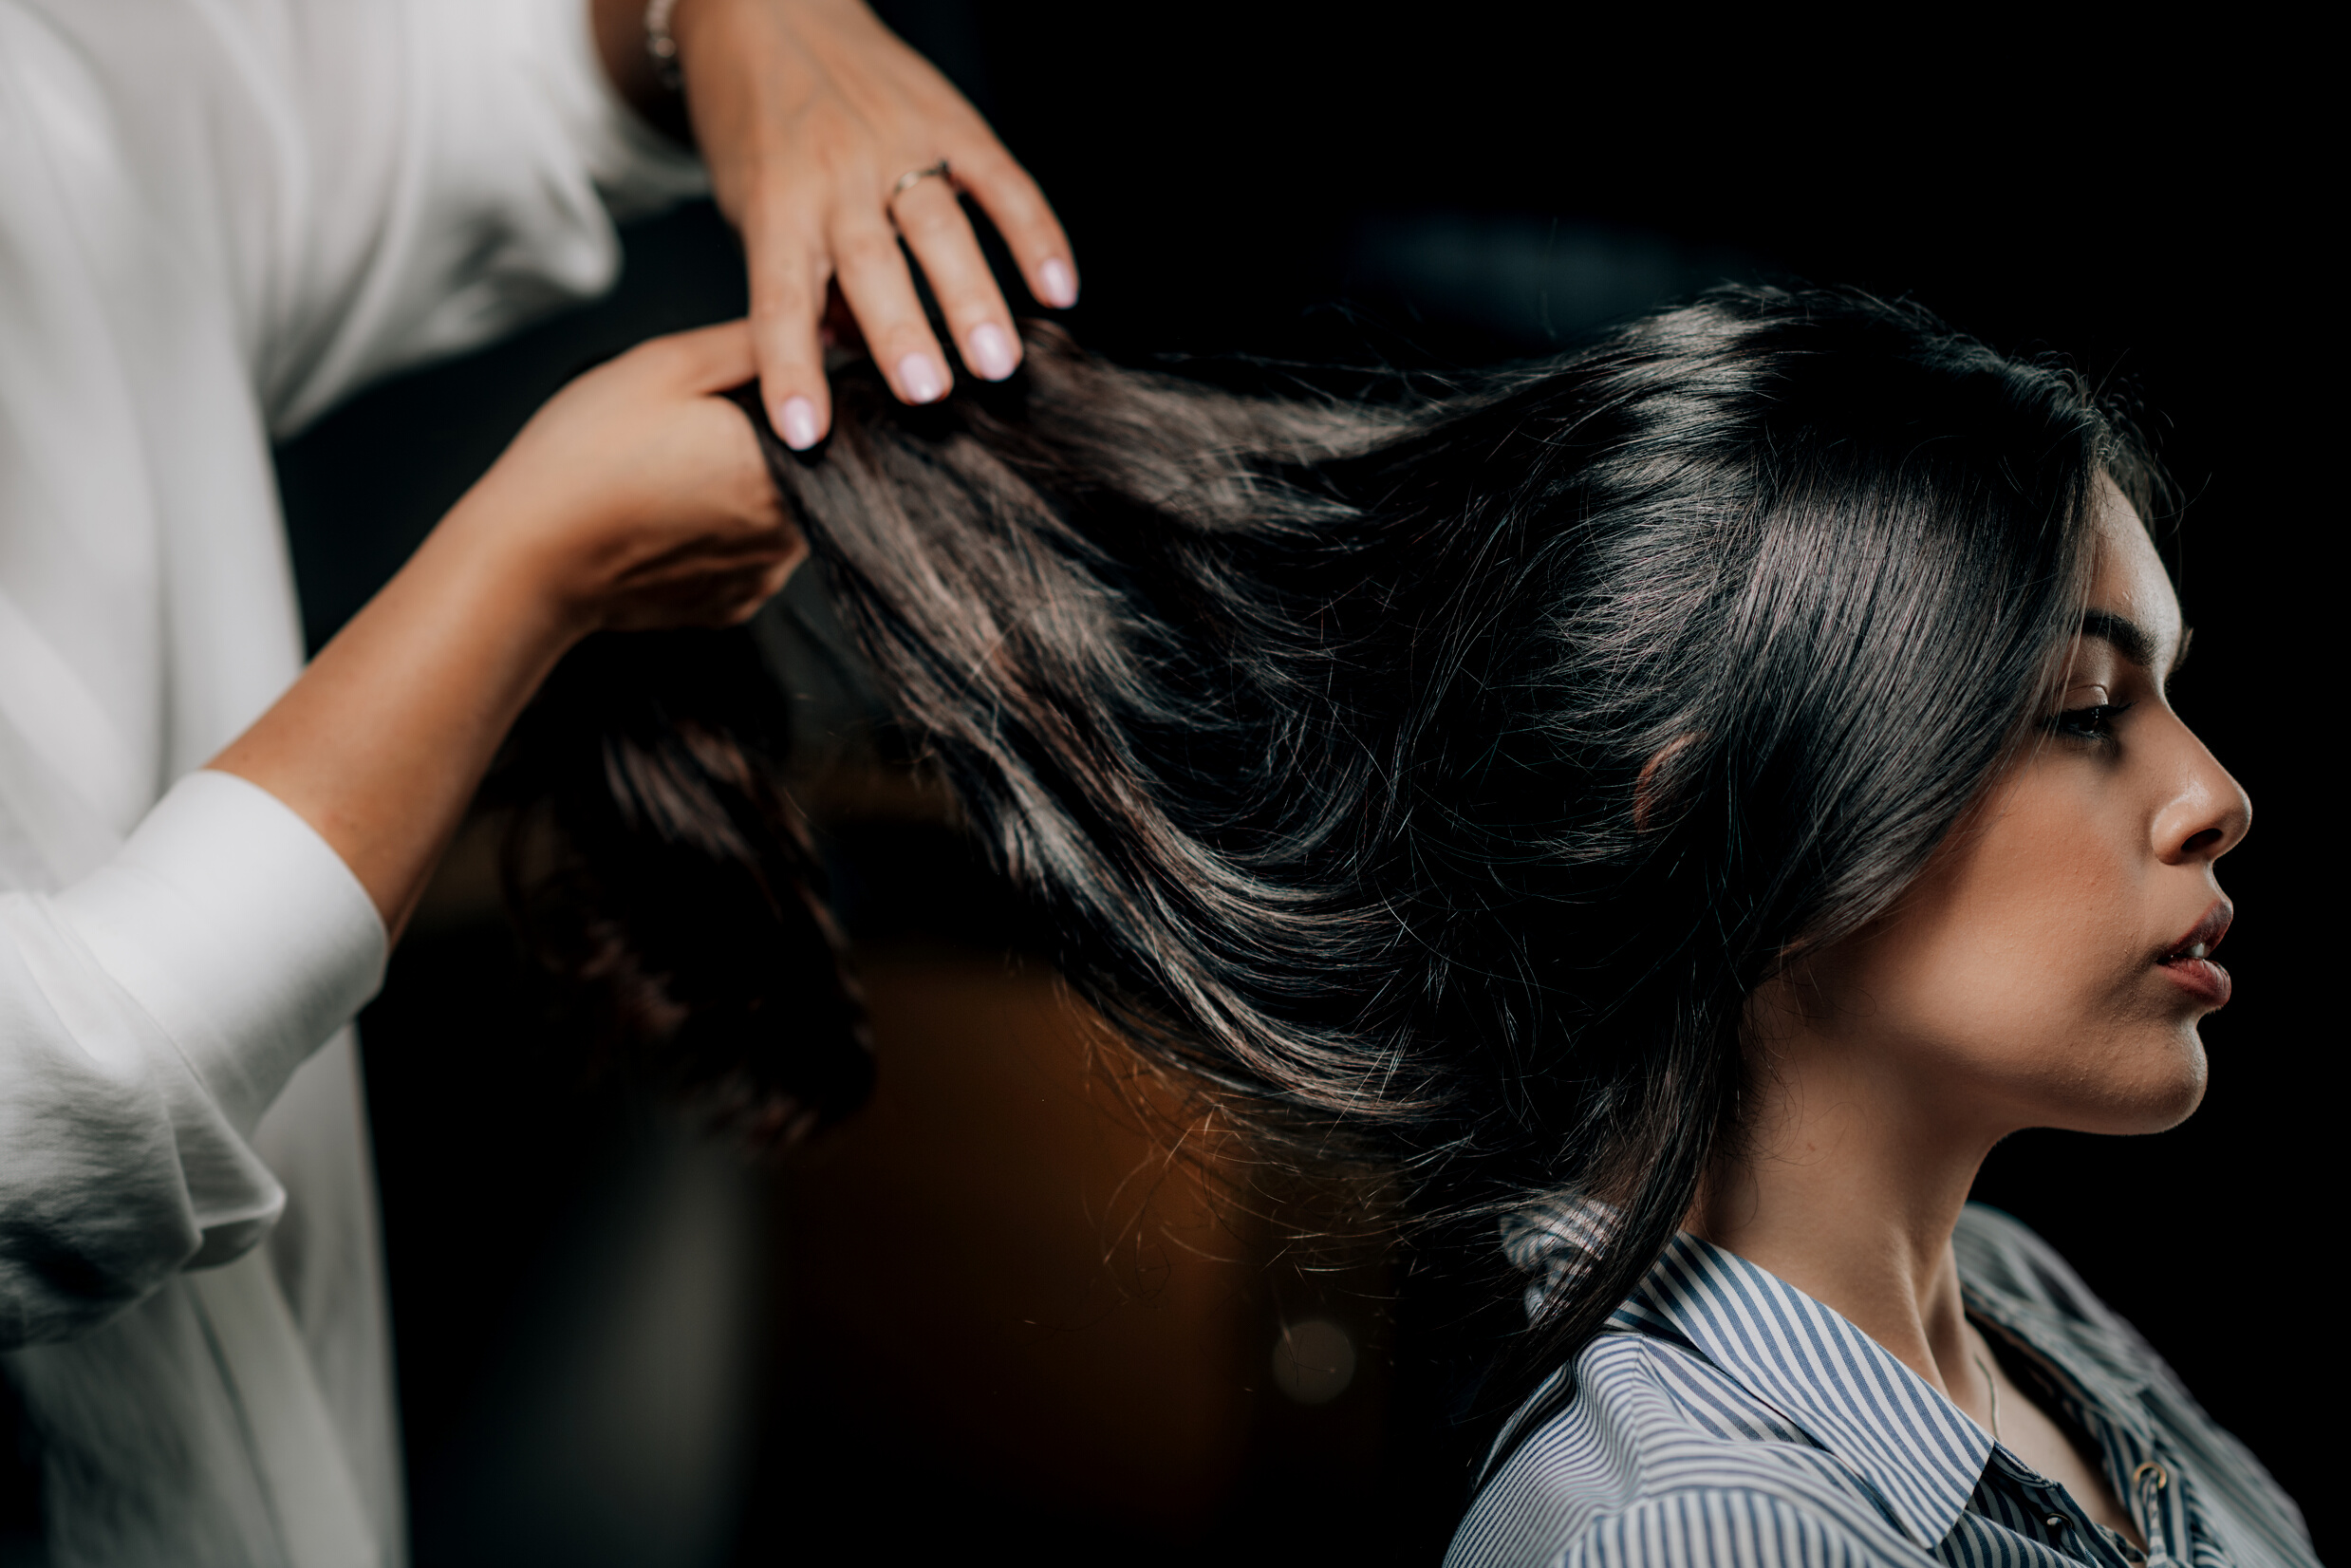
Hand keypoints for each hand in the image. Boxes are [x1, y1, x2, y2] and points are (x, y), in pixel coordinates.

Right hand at [458, 320, 802, 632]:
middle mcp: (792, 532)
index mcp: (788, 466)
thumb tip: (813, 338)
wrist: (528, 560)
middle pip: (808, 467)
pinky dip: (717, 533)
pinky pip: (745, 554)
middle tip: (689, 431)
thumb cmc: (586, 457)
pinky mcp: (734, 604)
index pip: (833, 421)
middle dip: (763, 442)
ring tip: (672, 473)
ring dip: (741, 490)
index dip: (788, 397)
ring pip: (777, 513)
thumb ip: (753, 344)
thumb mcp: (668, 364)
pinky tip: (668, 515)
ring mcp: (764, 576)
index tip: (737, 394)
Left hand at [662, 0, 1076, 446]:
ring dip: (972, 298)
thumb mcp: (752, 205)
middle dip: (900, 331)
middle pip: (871, 262)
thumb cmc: (754, 126)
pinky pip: (1001, 182)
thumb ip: (801, 279)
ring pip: (940, 227)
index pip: (779, 299)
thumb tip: (851, 355)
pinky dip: (1034, 235)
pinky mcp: (950, 120)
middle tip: (930, 394)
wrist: (763, 10)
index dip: (792, 368)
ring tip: (1000, 362)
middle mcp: (836, 174)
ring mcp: (898, 143)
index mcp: (776, 203)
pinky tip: (1060, 291)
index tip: (806, 433)